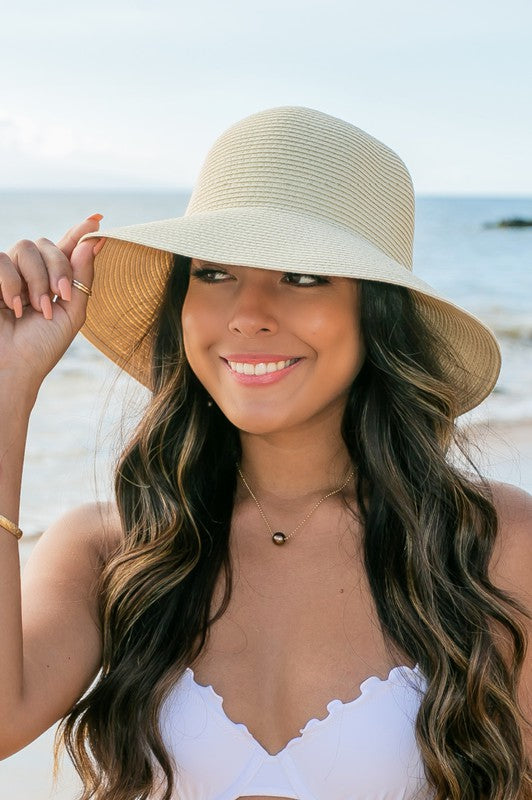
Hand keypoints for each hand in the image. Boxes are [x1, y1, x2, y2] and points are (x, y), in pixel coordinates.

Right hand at [0, 215, 104, 394]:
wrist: (12, 367)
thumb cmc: (41, 348)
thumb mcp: (72, 313)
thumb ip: (83, 278)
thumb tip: (95, 241)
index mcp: (53, 282)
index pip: (66, 249)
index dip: (80, 232)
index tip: (98, 219)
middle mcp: (30, 273)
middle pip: (47, 244)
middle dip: (58, 267)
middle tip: (60, 295)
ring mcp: (7, 273)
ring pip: (25, 247)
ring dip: (36, 279)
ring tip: (35, 309)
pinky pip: (1, 259)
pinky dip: (11, 283)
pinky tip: (14, 307)